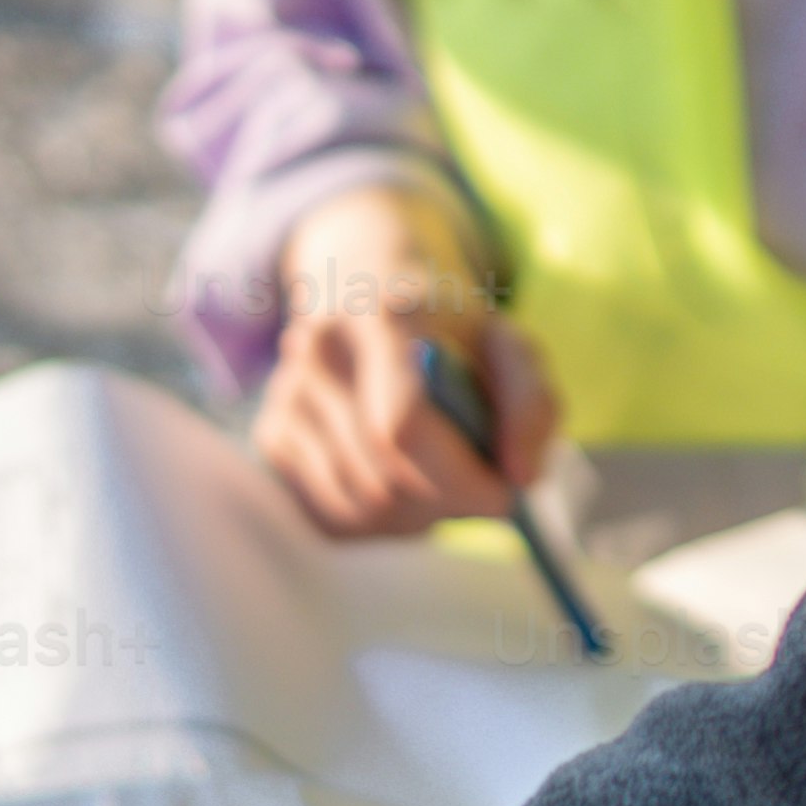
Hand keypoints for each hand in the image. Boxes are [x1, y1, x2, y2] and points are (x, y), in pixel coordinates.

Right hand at [253, 184, 564, 538]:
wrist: (362, 284)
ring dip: (417, 515)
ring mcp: (287, 395)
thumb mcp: (509, 345)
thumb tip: (521, 477)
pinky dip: (378, 521)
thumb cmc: (448, 329)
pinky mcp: (272, 436)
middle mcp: (320, 351)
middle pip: (386, 477)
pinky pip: (333, 517)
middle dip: (448, 500)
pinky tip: (399, 481)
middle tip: (480, 485)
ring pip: (361, 506)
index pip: (402, 425)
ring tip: (440, 476)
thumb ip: (533, 404)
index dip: (460, 477)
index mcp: (382, 316)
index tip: (504, 492)